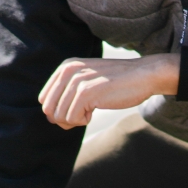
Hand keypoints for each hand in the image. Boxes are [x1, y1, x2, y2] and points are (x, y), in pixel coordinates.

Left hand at [38, 53, 179, 128]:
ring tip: (90, 111)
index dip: (58, 111)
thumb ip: (67, 95)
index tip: (76, 110)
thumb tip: (50, 119)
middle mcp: (68, 71)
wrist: (143, 75)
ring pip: (59, 116)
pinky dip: (83, 121)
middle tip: (82, 115)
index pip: (44, 99)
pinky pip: (72, 119)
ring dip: (75, 120)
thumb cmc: (117, 83)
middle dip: (63, 118)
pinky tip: (96, 110)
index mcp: (65, 67)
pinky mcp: (86, 92)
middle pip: (48, 109)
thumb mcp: (87, 82)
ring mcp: (76, 81)